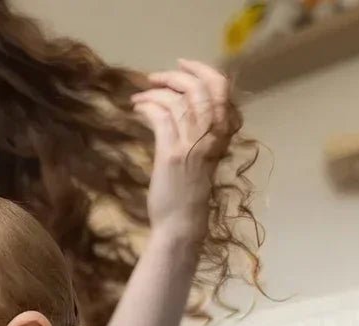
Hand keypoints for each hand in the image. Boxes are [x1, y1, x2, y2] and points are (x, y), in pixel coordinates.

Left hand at [133, 59, 234, 243]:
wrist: (181, 225)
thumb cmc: (187, 198)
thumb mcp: (200, 162)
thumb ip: (197, 137)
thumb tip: (180, 114)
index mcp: (222, 137)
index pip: (221, 92)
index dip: (202, 73)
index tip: (183, 66)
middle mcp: (212, 137)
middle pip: (200, 90)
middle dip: (176, 76)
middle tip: (154, 77)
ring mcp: (193, 145)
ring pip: (179, 101)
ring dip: (156, 91)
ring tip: (140, 94)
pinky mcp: (172, 154)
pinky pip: (161, 118)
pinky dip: (148, 107)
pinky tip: (137, 108)